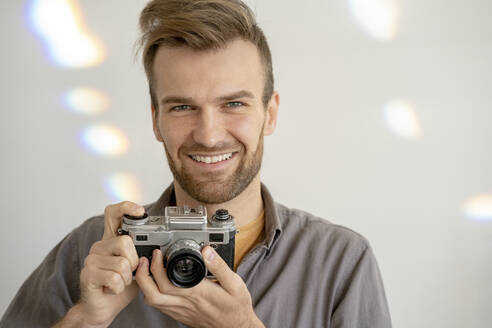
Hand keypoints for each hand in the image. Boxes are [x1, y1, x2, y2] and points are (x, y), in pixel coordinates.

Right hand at [71, 201, 143, 326]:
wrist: (102, 307)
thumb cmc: (120, 285)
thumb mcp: (137, 266)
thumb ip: (143, 254)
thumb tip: (157, 248)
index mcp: (112, 240)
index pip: (113, 213)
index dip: (126, 207)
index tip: (140, 210)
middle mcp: (100, 245)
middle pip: (125, 242)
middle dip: (134, 262)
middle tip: (128, 272)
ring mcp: (92, 258)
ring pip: (122, 263)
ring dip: (127, 278)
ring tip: (119, 282)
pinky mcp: (88, 273)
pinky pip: (115, 278)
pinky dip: (119, 287)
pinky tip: (112, 289)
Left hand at [135, 246, 264, 327]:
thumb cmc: (236, 307)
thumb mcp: (235, 284)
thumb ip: (219, 266)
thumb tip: (206, 251)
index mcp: (198, 292)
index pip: (167, 282)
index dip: (157, 266)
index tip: (158, 253)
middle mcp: (186, 303)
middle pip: (153, 292)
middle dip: (144, 274)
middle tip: (146, 259)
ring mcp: (181, 311)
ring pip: (153, 301)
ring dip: (145, 285)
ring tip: (147, 269)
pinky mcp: (180, 316)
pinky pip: (159, 307)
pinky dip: (152, 294)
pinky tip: (157, 284)